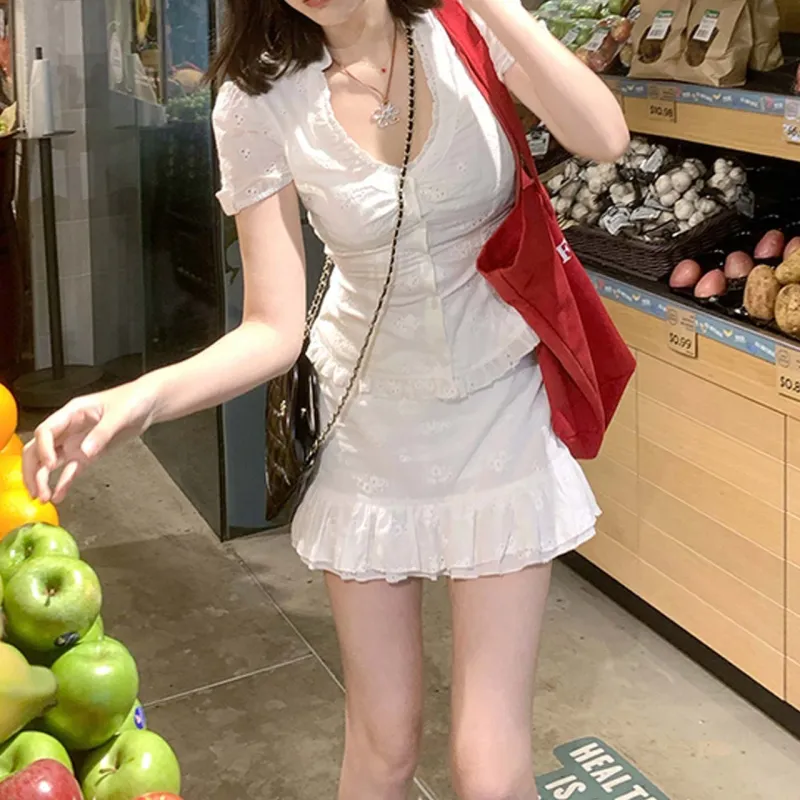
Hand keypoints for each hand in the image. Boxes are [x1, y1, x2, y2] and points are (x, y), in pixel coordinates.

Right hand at [22, 379, 158, 503]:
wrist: (148, 404)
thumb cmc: (133, 400)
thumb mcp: (120, 414)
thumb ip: (102, 432)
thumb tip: (85, 452)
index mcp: (72, 413)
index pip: (46, 431)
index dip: (44, 449)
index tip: (51, 465)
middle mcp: (68, 429)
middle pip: (39, 449)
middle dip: (34, 470)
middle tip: (37, 491)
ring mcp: (76, 442)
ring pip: (50, 462)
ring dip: (43, 479)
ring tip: (42, 497)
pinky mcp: (87, 454)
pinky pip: (71, 470)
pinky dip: (63, 482)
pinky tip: (58, 496)